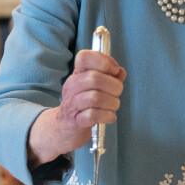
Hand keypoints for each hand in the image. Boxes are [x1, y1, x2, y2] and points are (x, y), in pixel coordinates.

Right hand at [28, 50, 125, 168]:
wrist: (64, 128)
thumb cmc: (83, 104)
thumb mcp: (94, 87)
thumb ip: (109, 77)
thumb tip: (120, 72)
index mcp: (77, 74)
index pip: (84, 57)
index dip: (103, 61)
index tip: (114, 70)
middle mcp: (72, 86)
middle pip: (94, 78)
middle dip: (114, 86)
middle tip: (117, 93)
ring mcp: (72, 104)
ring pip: (96, 98)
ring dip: (112, 102)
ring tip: (113, 106)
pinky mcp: (75, 121)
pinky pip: (93, 115)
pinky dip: (107, 116)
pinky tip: (110, 117)